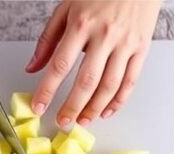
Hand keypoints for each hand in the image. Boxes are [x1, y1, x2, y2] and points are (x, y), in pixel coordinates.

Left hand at [27, 0, 161, 127]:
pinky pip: (130, 81)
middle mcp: (104, 36)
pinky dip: (118, 101)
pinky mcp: (141, 50)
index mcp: (81, 24)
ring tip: (83, 121)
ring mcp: (125, 45)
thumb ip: (48, 39)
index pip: (60, 64)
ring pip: (109, 86)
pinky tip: (106, 111)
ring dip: (94, 108)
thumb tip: (33, 67)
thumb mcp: (66, 8)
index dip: (48, 90)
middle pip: (86, 81)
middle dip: (72, 106)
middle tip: (62, 122)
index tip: (39, 107)